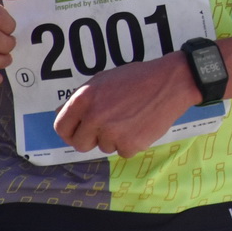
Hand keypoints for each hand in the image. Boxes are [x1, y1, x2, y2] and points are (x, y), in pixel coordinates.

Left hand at [53, 55, 201, 158]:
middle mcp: (94, 117)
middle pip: (80, 144)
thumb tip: (61, 113)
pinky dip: (131, 143)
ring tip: (130, 119)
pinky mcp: (129, 145)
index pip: (61, 127)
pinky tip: (140, 126)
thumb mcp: (103, 80)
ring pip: (104, 147)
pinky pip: (123, 152)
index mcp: (84, 99)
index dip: (69, 131)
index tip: (78, 131)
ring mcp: (111, 133)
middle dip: (91, 139)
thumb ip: (81, 98)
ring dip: (114, 138)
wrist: (170, 83)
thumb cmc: (137, 78)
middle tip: (106, 129)